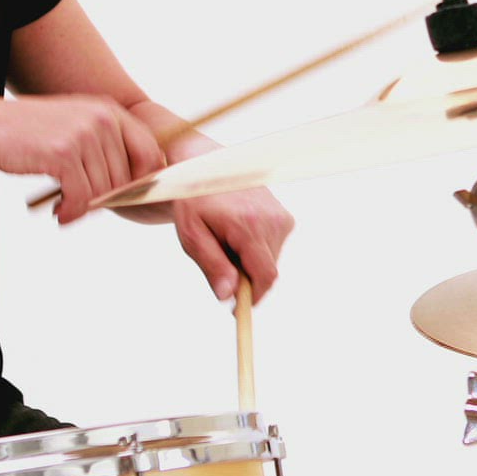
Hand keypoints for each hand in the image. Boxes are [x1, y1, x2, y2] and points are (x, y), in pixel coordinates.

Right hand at [0, 95, 165, 223]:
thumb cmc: (31, 136)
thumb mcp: (75, 128)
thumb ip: (105, 148)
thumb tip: (137, 186)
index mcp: (109, 111)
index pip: (148, 152)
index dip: (141, 180)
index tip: (124, 197)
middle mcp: (102, 119)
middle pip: (125, 178)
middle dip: (105, 199)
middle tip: (82, 206)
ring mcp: (84, 134)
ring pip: (103, 191)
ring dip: (84, 208)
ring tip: (66, 208)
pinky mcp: (64, 153)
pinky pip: (82, 197)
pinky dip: (72, 213)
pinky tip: (59, 214)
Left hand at [121, 131, 294, 302]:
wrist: (206, 165)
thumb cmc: (193, 200)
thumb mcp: (192, 234)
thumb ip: (212, 265)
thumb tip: (228, 296)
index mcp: (249, 225)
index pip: (265, 276)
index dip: (253, 298)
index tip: (236, 310)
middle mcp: (273, 221)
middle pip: (266, 271)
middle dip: (244, 277)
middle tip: (217, 260)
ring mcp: (281, 217)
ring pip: (269, 260)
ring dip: (248, 262)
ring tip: (224, 239)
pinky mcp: (284, 216)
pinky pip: (272, 247)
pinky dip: (254, 249)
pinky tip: (236, 231)